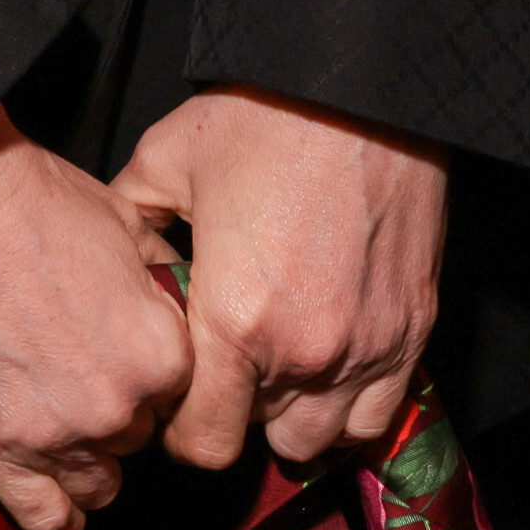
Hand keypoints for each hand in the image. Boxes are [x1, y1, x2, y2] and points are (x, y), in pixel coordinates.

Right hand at [0, 105, 191, 529]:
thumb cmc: (30, 197)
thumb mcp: (125, 221)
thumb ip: (166, 280)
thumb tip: (185, 307)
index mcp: (160, 355)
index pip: (182, 399)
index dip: (151, 372)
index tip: (123, 352)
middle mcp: (114, 407)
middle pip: (136, 439)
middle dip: (115, 408)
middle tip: (76, 363)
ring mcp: (50, 433)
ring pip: (97, 483)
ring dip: (84, 453)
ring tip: (54, 407)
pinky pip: (46, 517)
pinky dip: (56, 512)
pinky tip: (50, 486)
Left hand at [108, 88, 445, 469]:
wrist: (357, 89)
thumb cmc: (261, 119)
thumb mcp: (166, 159)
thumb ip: (133, 219)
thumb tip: (117, 252)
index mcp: (236, 321)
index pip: (204, 441)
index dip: (180, 430)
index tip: (175, 399)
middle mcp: (305, 353)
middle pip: (262, 438)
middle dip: (235, 410)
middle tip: (221, 365)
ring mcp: (368, 350)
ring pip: (323, 437)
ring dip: (293, 413)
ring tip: (272, 365)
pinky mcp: (413, 333)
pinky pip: (379, 414)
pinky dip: (349, 403)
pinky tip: (326, 362)